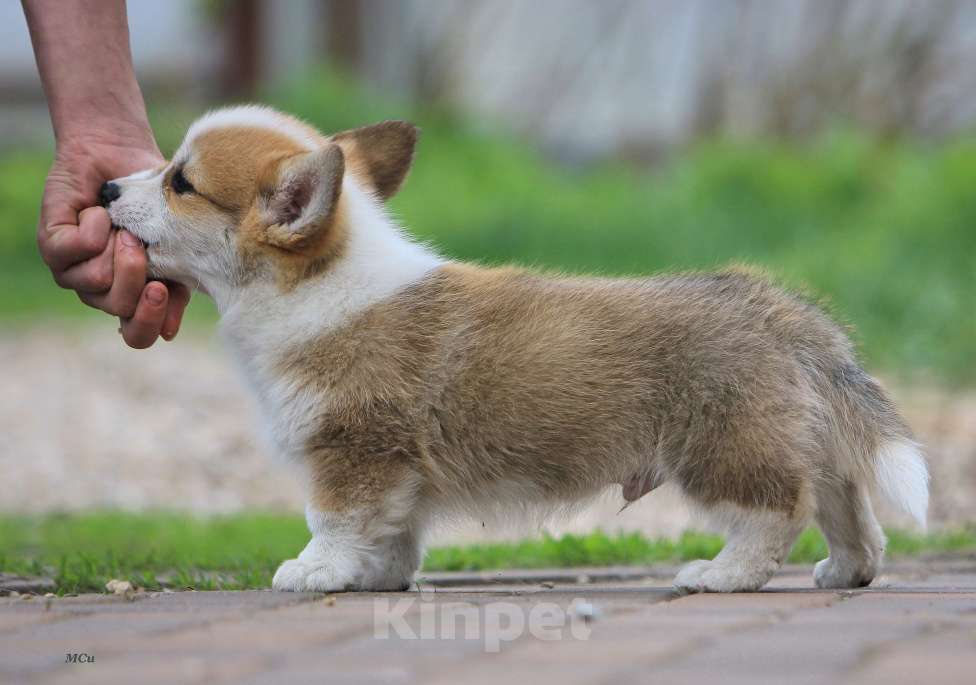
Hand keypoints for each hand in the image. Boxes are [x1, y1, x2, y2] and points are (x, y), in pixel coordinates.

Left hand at [37, 132, 190, 347]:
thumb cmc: (156, 198)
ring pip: (97, 280)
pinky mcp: (52, 246)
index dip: (148, 319)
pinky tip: (100, 211)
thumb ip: (178, 283)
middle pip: (120, 309)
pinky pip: (77, 248)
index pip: (137, 336)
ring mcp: (73, 272)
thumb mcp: (178, 242)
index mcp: (135, 296)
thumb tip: (169, 331)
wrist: (121, 152)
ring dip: (119, 244)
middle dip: (136, 276)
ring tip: (123, 221)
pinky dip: (97, 224)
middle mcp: (102, 290)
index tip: (161, 288)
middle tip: (140, 244)